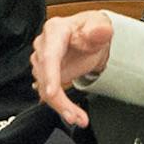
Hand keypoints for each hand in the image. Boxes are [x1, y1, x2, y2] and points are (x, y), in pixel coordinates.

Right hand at [31, 11, 114, 125]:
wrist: (90, 37)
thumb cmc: (91, 29)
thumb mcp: (100, 25)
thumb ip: (100, 29)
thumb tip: (101, 30)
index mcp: (54, 30)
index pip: (49, 56)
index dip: (50, 75)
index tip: (52, 92)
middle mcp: (43, 46)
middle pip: (45, 77)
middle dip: (58, 100)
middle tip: (74, 116)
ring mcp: (43, 62)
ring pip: (45, 89)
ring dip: (61, 106)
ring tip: (78, 118)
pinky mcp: (46, 76)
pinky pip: (49, 95)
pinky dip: (61, 107)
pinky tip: (73, 114)